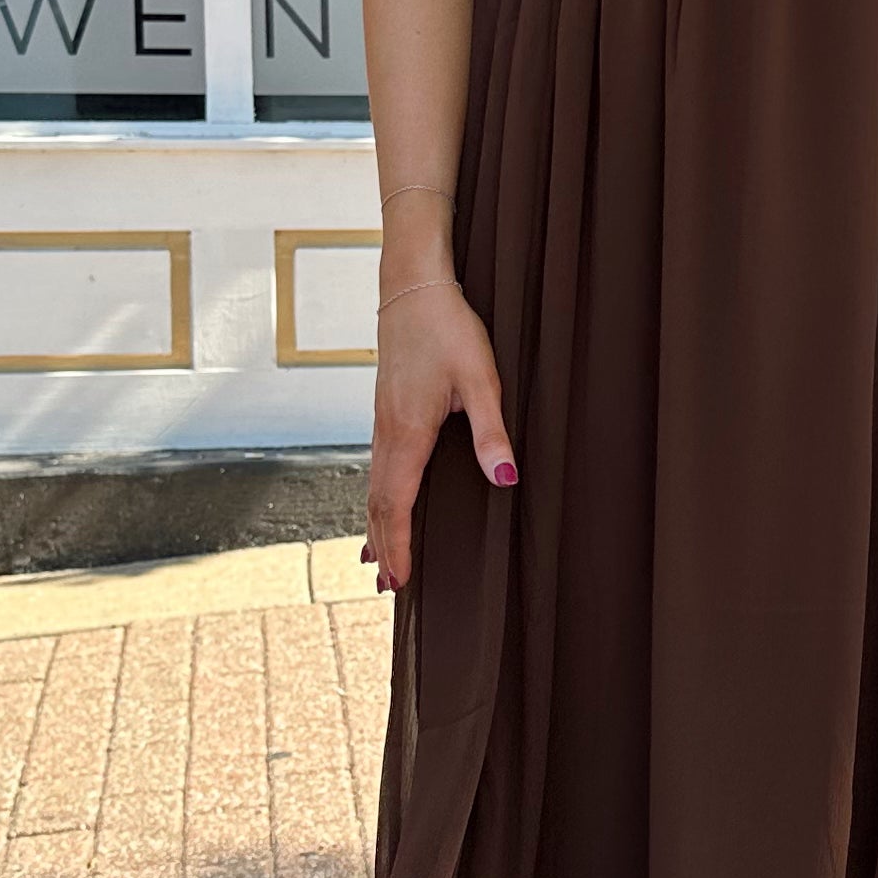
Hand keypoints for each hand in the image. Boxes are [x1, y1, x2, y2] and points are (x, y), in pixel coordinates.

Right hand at [358, 283, 517, 590]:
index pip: (396, 503)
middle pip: (378, 504)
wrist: (412, 288)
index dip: (398, 544)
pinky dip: (376, 500)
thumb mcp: (481, 379)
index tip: (400, 580)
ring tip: (377, 563)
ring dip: (376, 527)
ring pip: (372, 487)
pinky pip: (375, 469)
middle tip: (389, 589)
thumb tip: (505, 480)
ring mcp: (381, 423)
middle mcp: (387, 433)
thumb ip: (491, 431)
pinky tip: (380, 507)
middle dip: (383, 546)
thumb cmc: (449, 329)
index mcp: (408, 432)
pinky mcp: (384, 412)